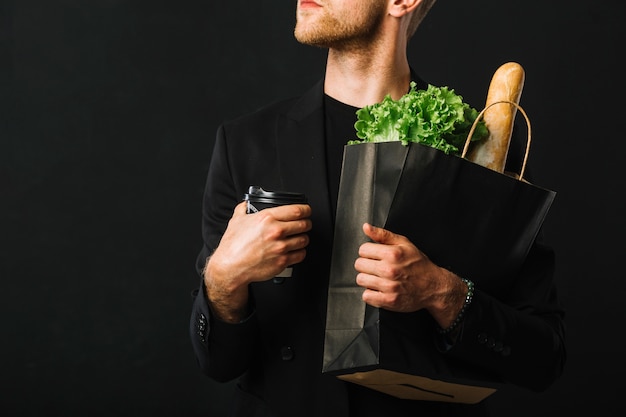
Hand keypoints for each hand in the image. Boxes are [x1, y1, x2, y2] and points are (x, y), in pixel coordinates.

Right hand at [205, 201, 311, 321]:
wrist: (230, 267)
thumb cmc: (232, 246)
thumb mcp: (236, 221)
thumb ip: (243, 209)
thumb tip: (246, 204)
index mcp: (267, 218)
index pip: (297, 210)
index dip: (306, 210)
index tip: (307, 211)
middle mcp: (276, 231)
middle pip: (304, 224)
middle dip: (306, 224)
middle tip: (304, 224)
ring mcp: (280, 247)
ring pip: (304, 240)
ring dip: (303, 238)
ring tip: (298, 238)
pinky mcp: (282, 261)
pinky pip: (301, 255)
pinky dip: (300, 252)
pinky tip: (295, 251)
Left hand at [354, 223, 465, 327]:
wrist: (434, 287)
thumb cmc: (419, 265)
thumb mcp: (404, 244)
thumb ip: (383, 235)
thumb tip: (366, 227)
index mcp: (392, 254)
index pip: (363, 250)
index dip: (368, 252)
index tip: (375, 256)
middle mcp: (390, 270)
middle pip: (359, 265)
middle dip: (367, 265)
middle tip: (377, 267)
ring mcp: (389, 286)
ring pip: (360, 280)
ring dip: (368, 279)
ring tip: (379, 278)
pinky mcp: (388, 301)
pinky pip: (366, 296)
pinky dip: (371, 294)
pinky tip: (379, 289)